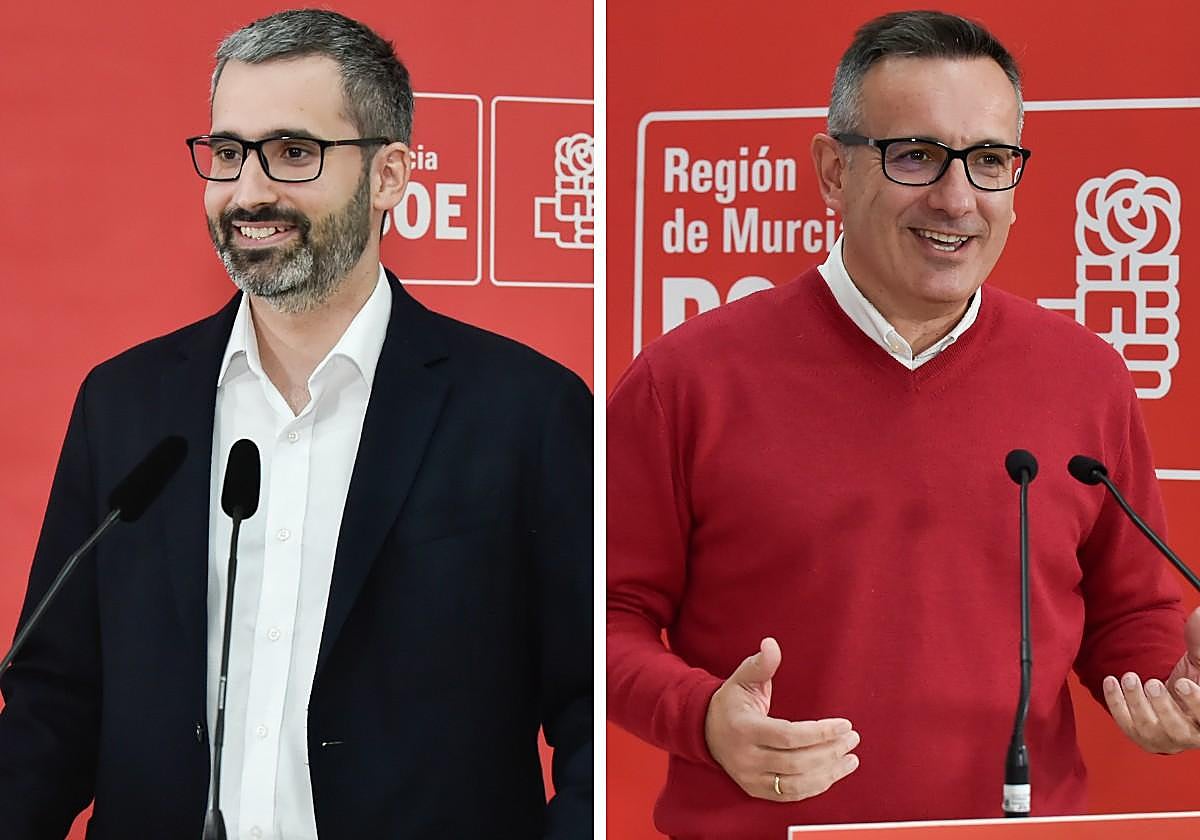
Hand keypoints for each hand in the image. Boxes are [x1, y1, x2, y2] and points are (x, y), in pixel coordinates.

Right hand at [704, 637, 859, 800]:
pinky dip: (816, 786)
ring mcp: (750, 777)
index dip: (820, 733)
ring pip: (797, 784)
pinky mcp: (755, 790)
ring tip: (851, 758)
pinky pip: (791, 795)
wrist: (705, 731)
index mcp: (744, 729)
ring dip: (829, 773)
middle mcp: (746, 758)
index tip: (845, 724)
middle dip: (830, 752)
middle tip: (852, 738)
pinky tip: (834, 772)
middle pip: (796, 763)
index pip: (788, 736)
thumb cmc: (731, 702)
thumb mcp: (742, 679)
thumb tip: (772, 644)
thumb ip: (760, 664)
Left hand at [1104, 606, 1199, 753]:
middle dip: (1164, 706)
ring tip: (1129, 677)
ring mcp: (1165, 739)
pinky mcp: (1142, 737)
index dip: (1196, 703)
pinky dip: (1116, 703)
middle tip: (1152, 683)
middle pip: (1178, 729)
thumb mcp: (1198, 664)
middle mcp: (1190, 734)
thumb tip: (1199, 614)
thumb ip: (1199, 644)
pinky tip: (1110, 682)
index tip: (1184, 683)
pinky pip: (1126, 724)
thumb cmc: (1193, 682)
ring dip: (1136, 703)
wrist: (1175, 699)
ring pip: (1150, 730)